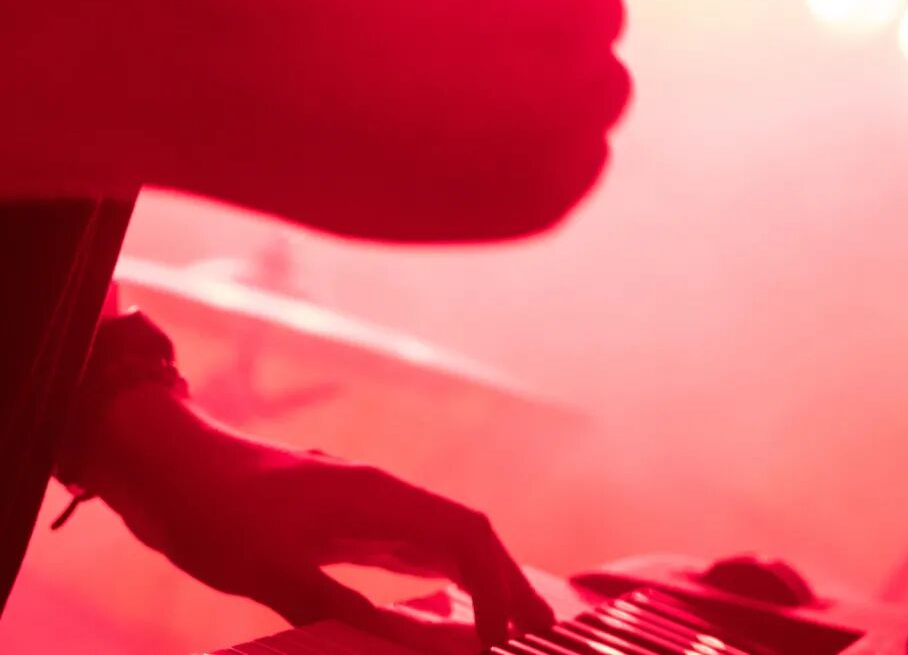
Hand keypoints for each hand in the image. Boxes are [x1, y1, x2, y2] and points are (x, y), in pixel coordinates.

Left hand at [85, 391, 554, 648]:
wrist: (171, 468)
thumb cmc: (217, 511)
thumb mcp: (274, 572)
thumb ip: (344, 612)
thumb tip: (409, 650)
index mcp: (376, 496)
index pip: (465, 534)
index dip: (500, 586)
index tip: (510, 642)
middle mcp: (382, 496)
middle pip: (468, 535)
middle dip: (508, 585)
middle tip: (538, 641)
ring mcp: (367, 507)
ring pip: (445, 543)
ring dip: (480, 584)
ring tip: (508, 634)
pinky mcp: (347, 523)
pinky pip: (414, 553)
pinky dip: (445, 582)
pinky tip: (451, 612)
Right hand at [192, 0, 629, 241]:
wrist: (225, 88)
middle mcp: (569, 48)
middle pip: (600, 12)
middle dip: (546, 0)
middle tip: (455, 8)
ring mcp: (555, 139)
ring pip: (603, 89)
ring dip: (558, 68)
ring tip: (463, 63)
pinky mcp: (532, 208)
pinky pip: (580, 161)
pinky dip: (544, 140)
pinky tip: (467, 121)